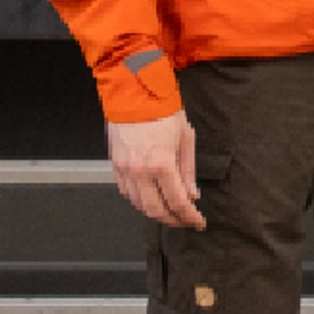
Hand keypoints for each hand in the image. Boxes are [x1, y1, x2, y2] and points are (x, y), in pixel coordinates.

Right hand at [108, 111, 204, 229]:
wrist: (134, 91)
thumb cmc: (162, 109)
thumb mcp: (185, 137)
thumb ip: (188, 171)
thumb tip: (192, 194)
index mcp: (162, 163)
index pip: (178, 202)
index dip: (190, 217)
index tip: (198, 222)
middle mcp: (141, 170)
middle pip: (157, 210)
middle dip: (174, 220)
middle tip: (185, 220)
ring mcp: (125, 169)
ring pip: (139, 205)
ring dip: (156, 212)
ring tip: (170, 211)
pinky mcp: (115, 165)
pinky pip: (126, 192)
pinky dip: (139, 201)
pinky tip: (151, 198)